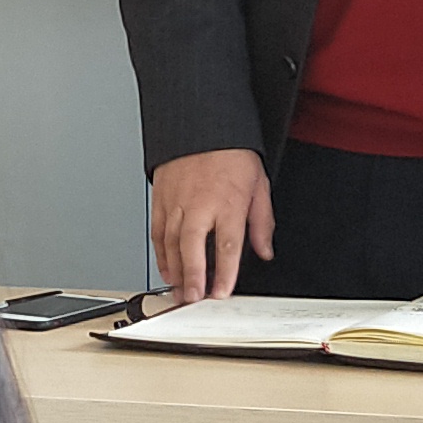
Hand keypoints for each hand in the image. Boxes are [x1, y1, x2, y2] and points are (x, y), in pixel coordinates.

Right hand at [148, 149, 274, 308]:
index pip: (227, 245)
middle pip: (193, 247)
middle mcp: (201, 203)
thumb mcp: (259, 185)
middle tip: (193, 298)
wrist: (204, 125)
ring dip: (175, 269)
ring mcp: (177, 201)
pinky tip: (167, 267)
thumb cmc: (232, 154)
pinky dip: (160, 252)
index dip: (224, 273)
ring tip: (179, 289)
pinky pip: (157, 230)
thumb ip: (261, 222)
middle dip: (193, 276)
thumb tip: (264, 250)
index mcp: (229, 202)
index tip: (221, 292)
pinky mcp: (161, 197)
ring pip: (171, 242)